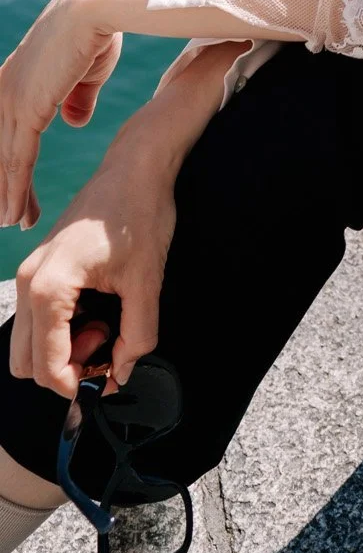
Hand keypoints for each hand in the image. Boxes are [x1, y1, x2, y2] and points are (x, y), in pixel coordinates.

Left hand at [0, 0, 122, 230]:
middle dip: (4, 185)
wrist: (96, 8)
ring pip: (4, 161)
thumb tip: (74, 120)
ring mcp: (10, 101)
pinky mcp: (25, 109)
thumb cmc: (97, 32)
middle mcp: (4, 92)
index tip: (20, 190)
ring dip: (8, 195)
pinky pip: (17, 159)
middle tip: (12, 216)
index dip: (13, 165)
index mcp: (15, 81)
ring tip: (13, 222)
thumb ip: (78, 99)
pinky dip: (15, 189)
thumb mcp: (87, 73)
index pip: (7, 133)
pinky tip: (16, 213)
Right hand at [10, 139, 175, 395]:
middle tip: (107, 343)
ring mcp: (28, 273)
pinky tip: (96, 308)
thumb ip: (137, 335)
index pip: (46, 367)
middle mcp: (28, 281)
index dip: (77, 384)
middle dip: (65, 368)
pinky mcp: (37, 268)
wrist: (135, 167)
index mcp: (49, 287)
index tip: (108, 374)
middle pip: (25, 364)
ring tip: (105, 322)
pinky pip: (35, 319)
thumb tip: (122, 372)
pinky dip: (59, 329)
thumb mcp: (147, 281)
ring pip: (26, 344)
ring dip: (61, 349)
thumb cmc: (140, 214)